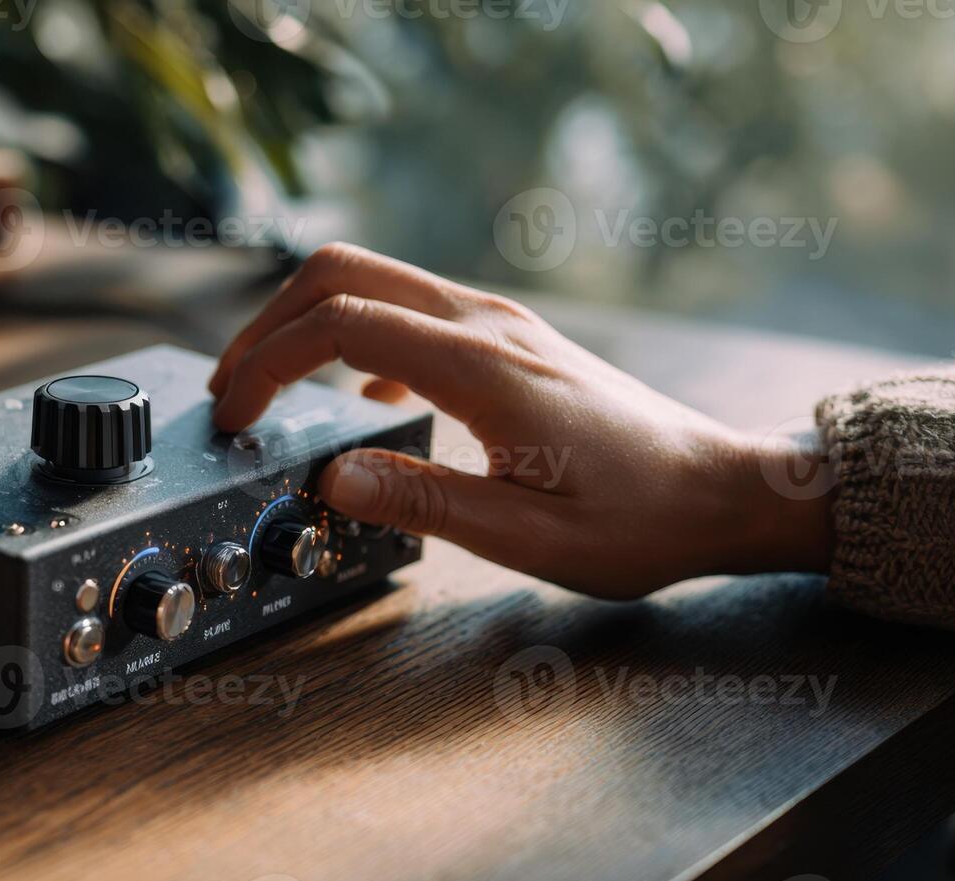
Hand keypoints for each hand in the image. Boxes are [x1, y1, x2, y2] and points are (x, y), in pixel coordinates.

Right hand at [209, 243, 833, 598]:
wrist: (721, 490)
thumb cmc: (641, 520)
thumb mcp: (528, 535)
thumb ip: (423, 503)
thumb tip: (332, 477)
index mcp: (483, 367)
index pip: (340, 323)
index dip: (268, 362)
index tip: (236, 417)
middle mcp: (487, 325)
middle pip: (342, 271)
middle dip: (268, 323)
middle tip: (233, 391)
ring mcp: (498, 323)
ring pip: (372, 279)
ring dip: (306, 322)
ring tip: (272, 391)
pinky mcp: (506, 339)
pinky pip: (407, 310)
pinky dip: (355, 336)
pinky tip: (357, 402)